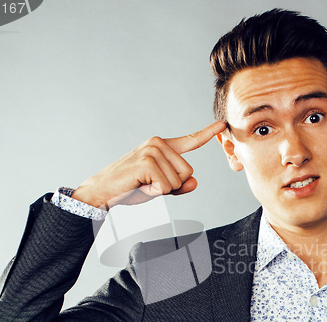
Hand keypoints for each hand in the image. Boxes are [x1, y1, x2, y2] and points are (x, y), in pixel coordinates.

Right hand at [72, 120, 225, 207]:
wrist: (103, 192)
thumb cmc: (131, 188)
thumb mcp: (159, 188)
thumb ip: (179, 186)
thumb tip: (195, 183)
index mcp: (163, 147)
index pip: (190, 141)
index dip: (208, 133)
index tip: (223, 124)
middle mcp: (158, 144)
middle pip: (188, 172)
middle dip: (172, 185)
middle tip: (149, 184)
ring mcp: (152, 151)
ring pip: (178, 181)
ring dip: (161, 190)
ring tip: (142, 184)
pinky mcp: (147, 162)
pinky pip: (167, 186)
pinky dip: (155, 192)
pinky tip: (140, 186)